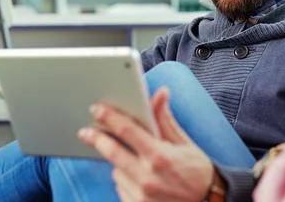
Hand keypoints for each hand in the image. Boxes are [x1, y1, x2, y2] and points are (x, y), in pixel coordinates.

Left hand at [78, 87, 214, 201]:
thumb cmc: (198, 172)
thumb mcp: (185, 143)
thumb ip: (165, 120)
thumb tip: (160, 93)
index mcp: (160, 157)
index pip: (127, 131)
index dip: (109, 117)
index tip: (97, 109)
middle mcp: (147, 178)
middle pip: (112, 152)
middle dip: (96, 138)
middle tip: (85, 131)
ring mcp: (140, 196)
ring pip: (116, 171)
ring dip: (119, 162)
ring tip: (135, 160)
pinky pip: (121, 188)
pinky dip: (125, 179)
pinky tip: (139, 177)